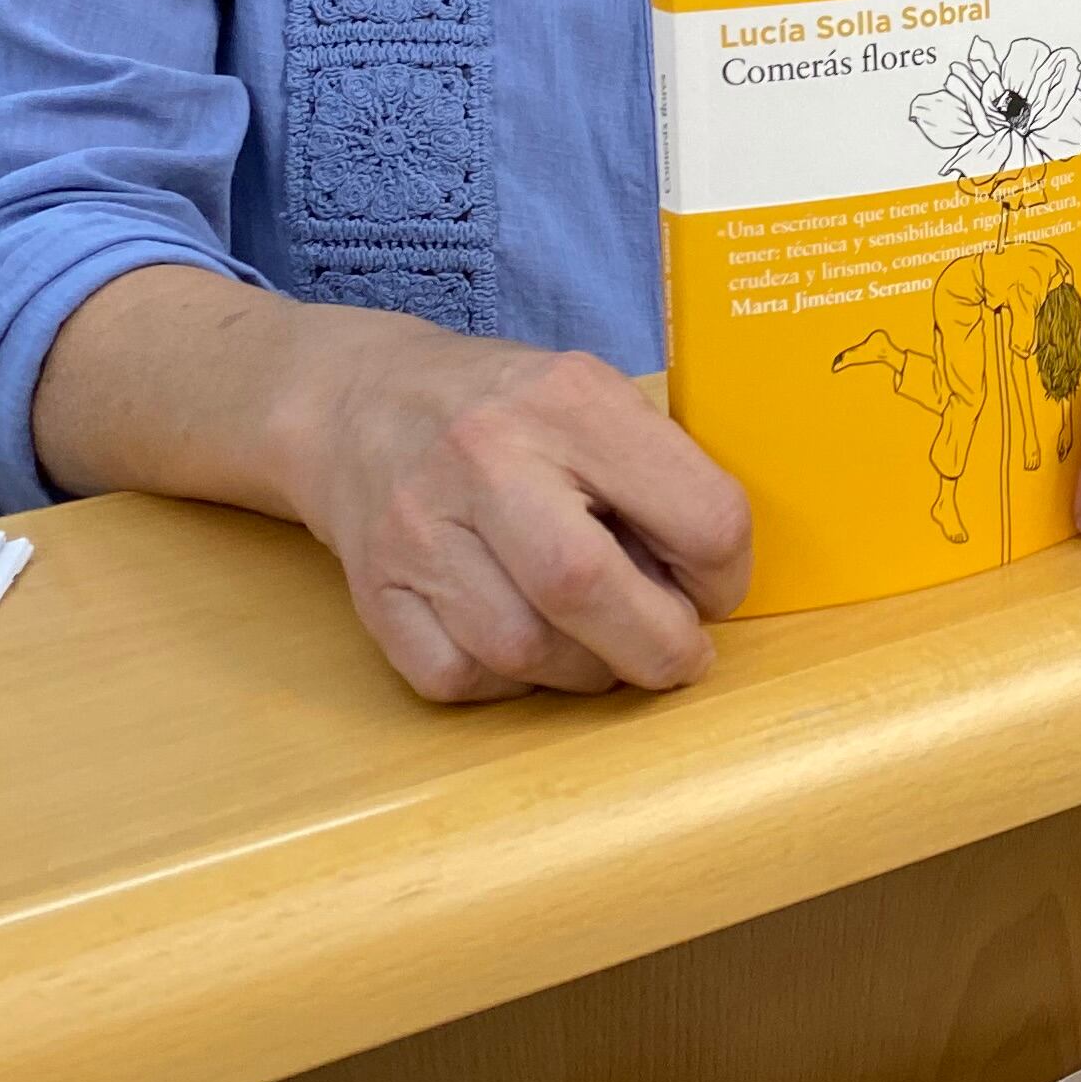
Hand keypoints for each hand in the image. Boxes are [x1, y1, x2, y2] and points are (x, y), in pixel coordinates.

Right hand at [276, 319, 752, 703]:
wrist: (356, 401)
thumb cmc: (505, 410)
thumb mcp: (594, 397)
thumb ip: (658, 474)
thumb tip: (709, 590)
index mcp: (569, 401)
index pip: (694, 513)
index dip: (724, 575)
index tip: (713, 588)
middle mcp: (486, 458)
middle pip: (588, 589)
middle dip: (659, 647)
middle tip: (678, 656)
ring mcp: (419, 528)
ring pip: (523, 651)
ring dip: (585, 671)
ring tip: (597, 642)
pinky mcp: (374, 592)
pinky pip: (457, 677)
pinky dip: (506, 684)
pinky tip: (523, 643)